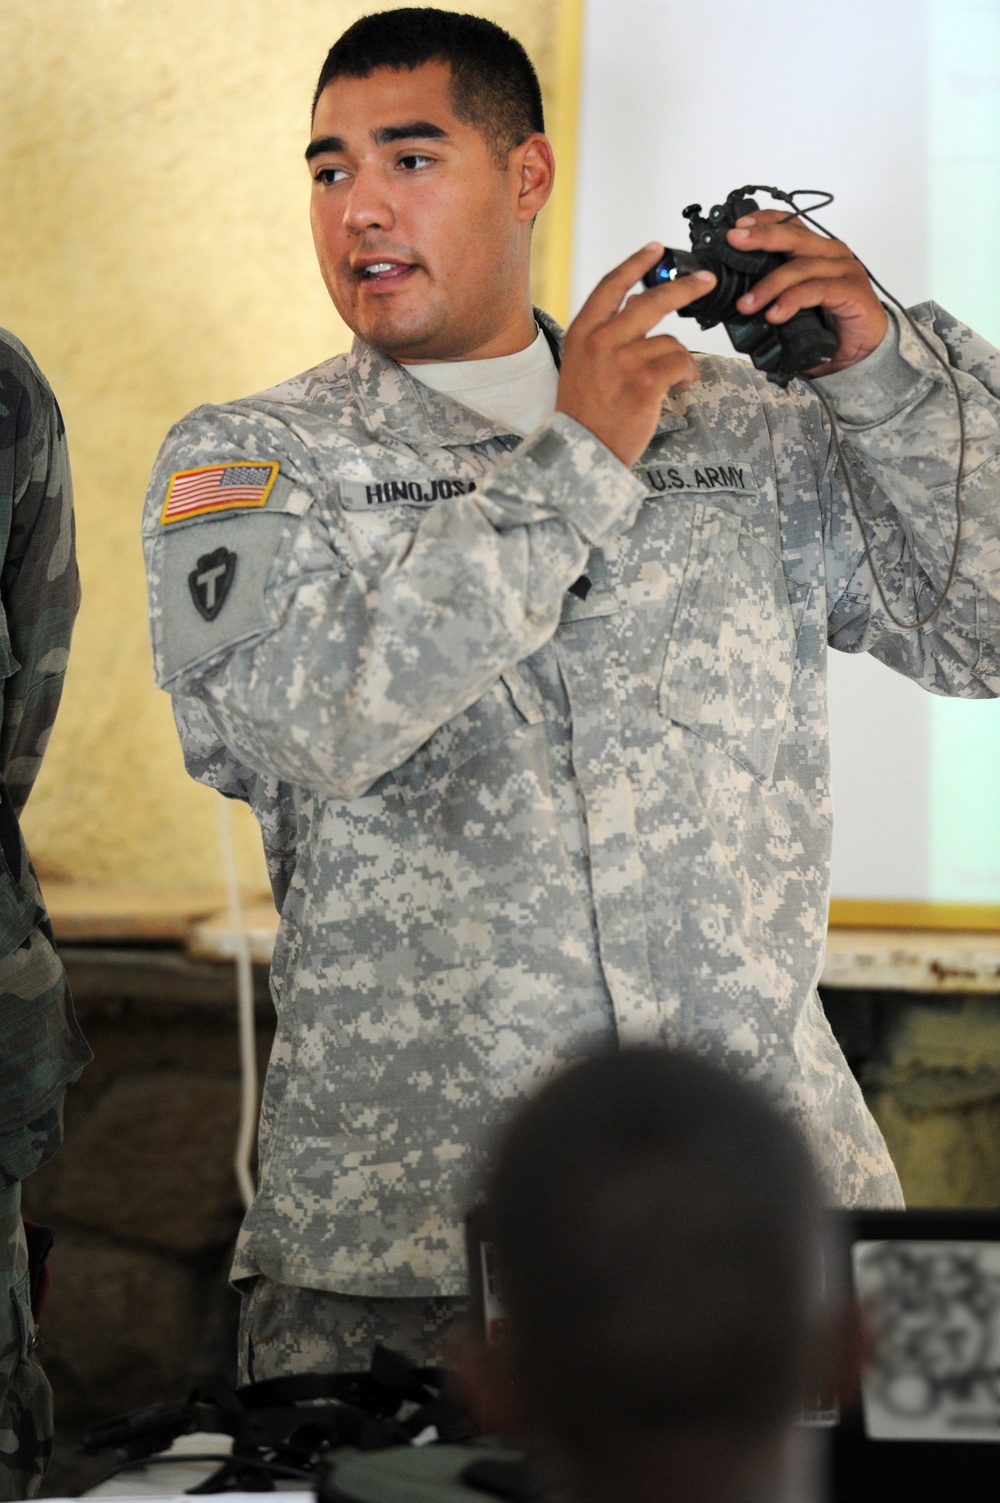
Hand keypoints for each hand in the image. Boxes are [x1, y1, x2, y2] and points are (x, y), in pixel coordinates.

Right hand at [556, 244, 715, 467]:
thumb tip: (637, 304)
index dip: (637, 263)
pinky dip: (687, 374)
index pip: (612, 286)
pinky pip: (681, 363)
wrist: (581, 452)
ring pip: (671, 340)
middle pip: (651, 300)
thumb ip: (608, 333)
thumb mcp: (582, 364)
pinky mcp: (644, 383)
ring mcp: (623, 361)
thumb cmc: (584, 412)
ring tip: (675, 378)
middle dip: (685, 287)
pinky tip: (680, 385)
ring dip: (680, 358)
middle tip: (706, 281)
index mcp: (583, 332)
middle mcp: (601, 341)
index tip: (656, 247)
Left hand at [727, 209, 886, 374]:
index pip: (790, 224)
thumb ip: (774, 294)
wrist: (862, 350)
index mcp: (816, 250)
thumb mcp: (794, 305)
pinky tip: (776, 314)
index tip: (738, 226)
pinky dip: (793, 301)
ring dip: (769, 285)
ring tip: (746, 305)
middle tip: (734, 241)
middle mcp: (831, 254)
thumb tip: (736, 300)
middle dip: (762, 237)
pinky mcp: (853, 291)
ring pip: (801, 267)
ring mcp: (844, 270)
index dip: (765, 220)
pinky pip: (817, 290)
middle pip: (794, 236)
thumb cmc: (829, 323)